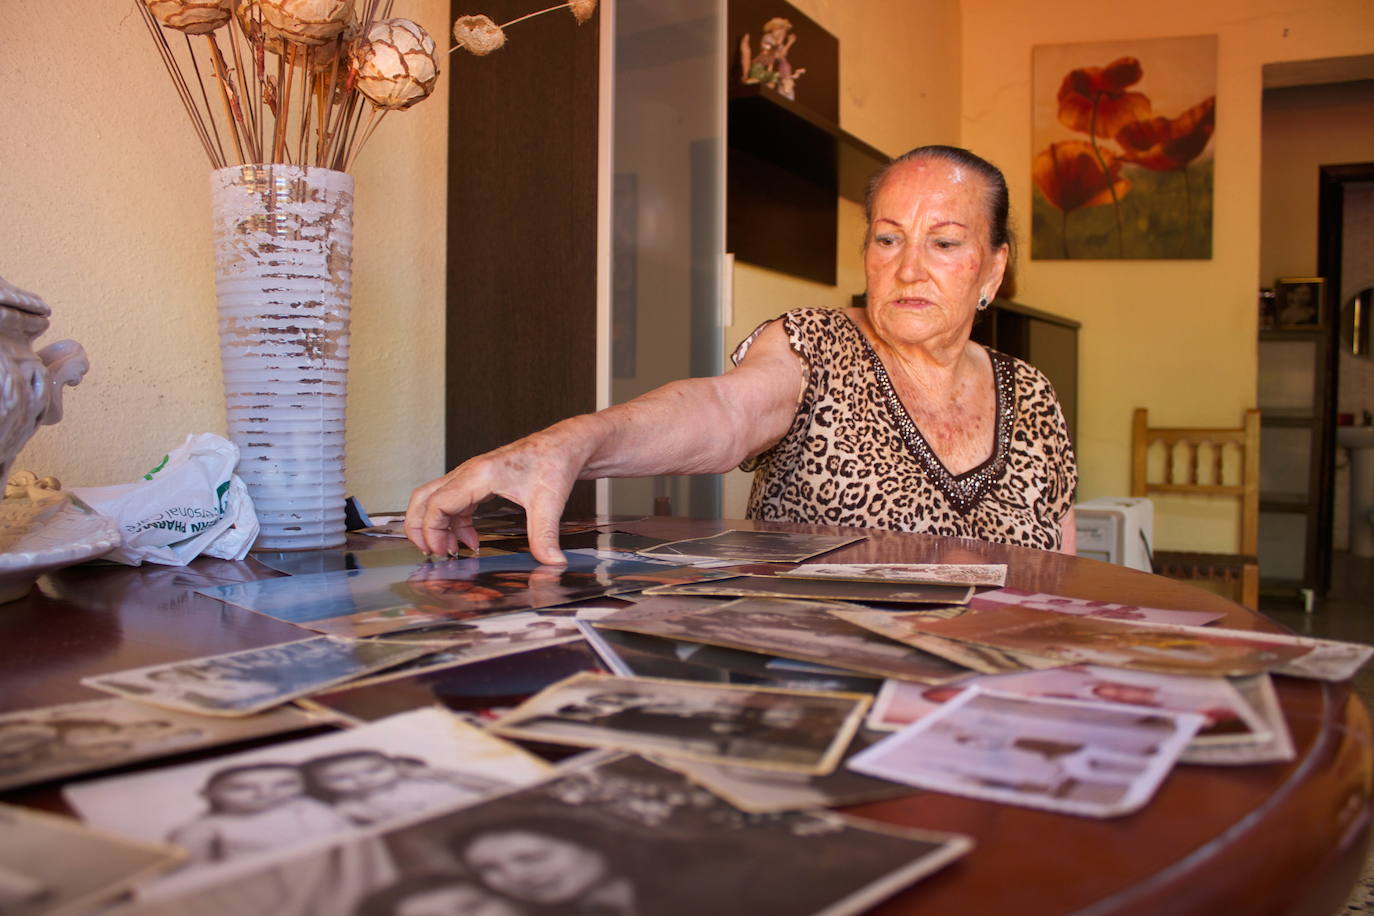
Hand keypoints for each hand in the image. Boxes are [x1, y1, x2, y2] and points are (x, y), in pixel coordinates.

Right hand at [404, 425, 589, 564]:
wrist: (564, 444)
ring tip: (451, 552)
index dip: (432, 531)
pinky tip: (471, 540)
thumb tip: (552, 563)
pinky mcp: (480, 480)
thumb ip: (545, 536)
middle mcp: (470, 472)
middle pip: (424, 497)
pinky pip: (454, 501)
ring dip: (437, 526)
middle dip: (420, 527)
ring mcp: (472, 475)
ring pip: (436, 499)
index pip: (437, 503)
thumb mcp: (549, 503)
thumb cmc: (554, 463)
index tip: (443, 553)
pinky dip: (455, 522)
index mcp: (480, 475)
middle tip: (431, 553)